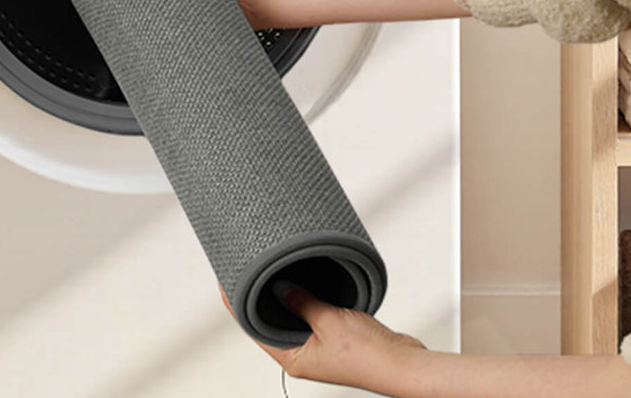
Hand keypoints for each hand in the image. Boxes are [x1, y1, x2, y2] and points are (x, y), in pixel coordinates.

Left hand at [222, 283, 424, 392]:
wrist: (406, 364)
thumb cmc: (369, 354)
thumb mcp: (328, 321)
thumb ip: (301, 302)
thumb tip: (278, 286)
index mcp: (294, 359)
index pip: (253, 328)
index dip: (237, 304)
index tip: (225, 280)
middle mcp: (303, 354)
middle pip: (269, 321)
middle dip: (257, 296)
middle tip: (244, 266)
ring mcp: (318, 346)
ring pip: (290, 315)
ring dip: (282, 293)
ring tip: (268, 267)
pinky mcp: (335, 336)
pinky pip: (311, 311)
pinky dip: (304, 295)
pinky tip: (303, 277)